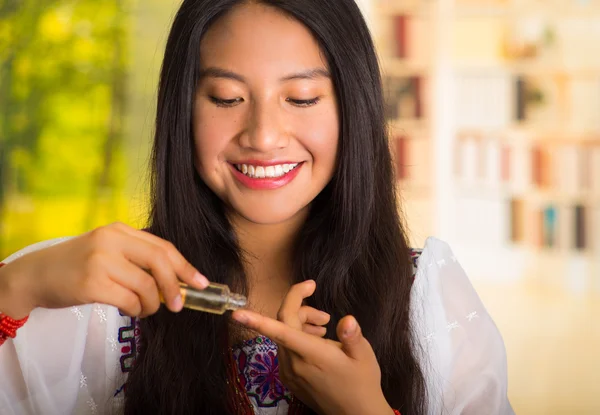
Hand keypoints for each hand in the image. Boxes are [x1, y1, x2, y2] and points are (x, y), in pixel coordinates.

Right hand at [0, 222, 208, 318]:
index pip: (162, 247)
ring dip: (152, 304)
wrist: (36, 275)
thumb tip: (178, 281)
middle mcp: (111, 240)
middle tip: (178, 305)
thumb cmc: (78, 265)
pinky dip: (135, 310)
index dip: (185, 267)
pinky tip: (129, 309)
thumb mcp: (108, 250)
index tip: (201, 283)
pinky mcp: (92, 284)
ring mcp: (101, 261)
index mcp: (119, 230)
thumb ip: (138, 259)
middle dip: (175, 286)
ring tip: (145, 309)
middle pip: (160, 262)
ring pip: (146, 286)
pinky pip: (129, 301)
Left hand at [232, 280, 392, 414]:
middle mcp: (294, 364)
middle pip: (284, 323)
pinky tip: (318, 343)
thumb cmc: (362, 383)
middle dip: (302, 309)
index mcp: (311, 354)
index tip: (236, 313)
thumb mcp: (364, 356)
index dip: (257, 321)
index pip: (280, 331)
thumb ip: (352, 336)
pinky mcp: (289, 378)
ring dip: (301, 324)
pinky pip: (286, 349)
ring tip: (325, 328)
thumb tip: (347, 320)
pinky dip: (297, 338)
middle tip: (325, 316)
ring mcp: (289, 372)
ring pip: (284, 335)